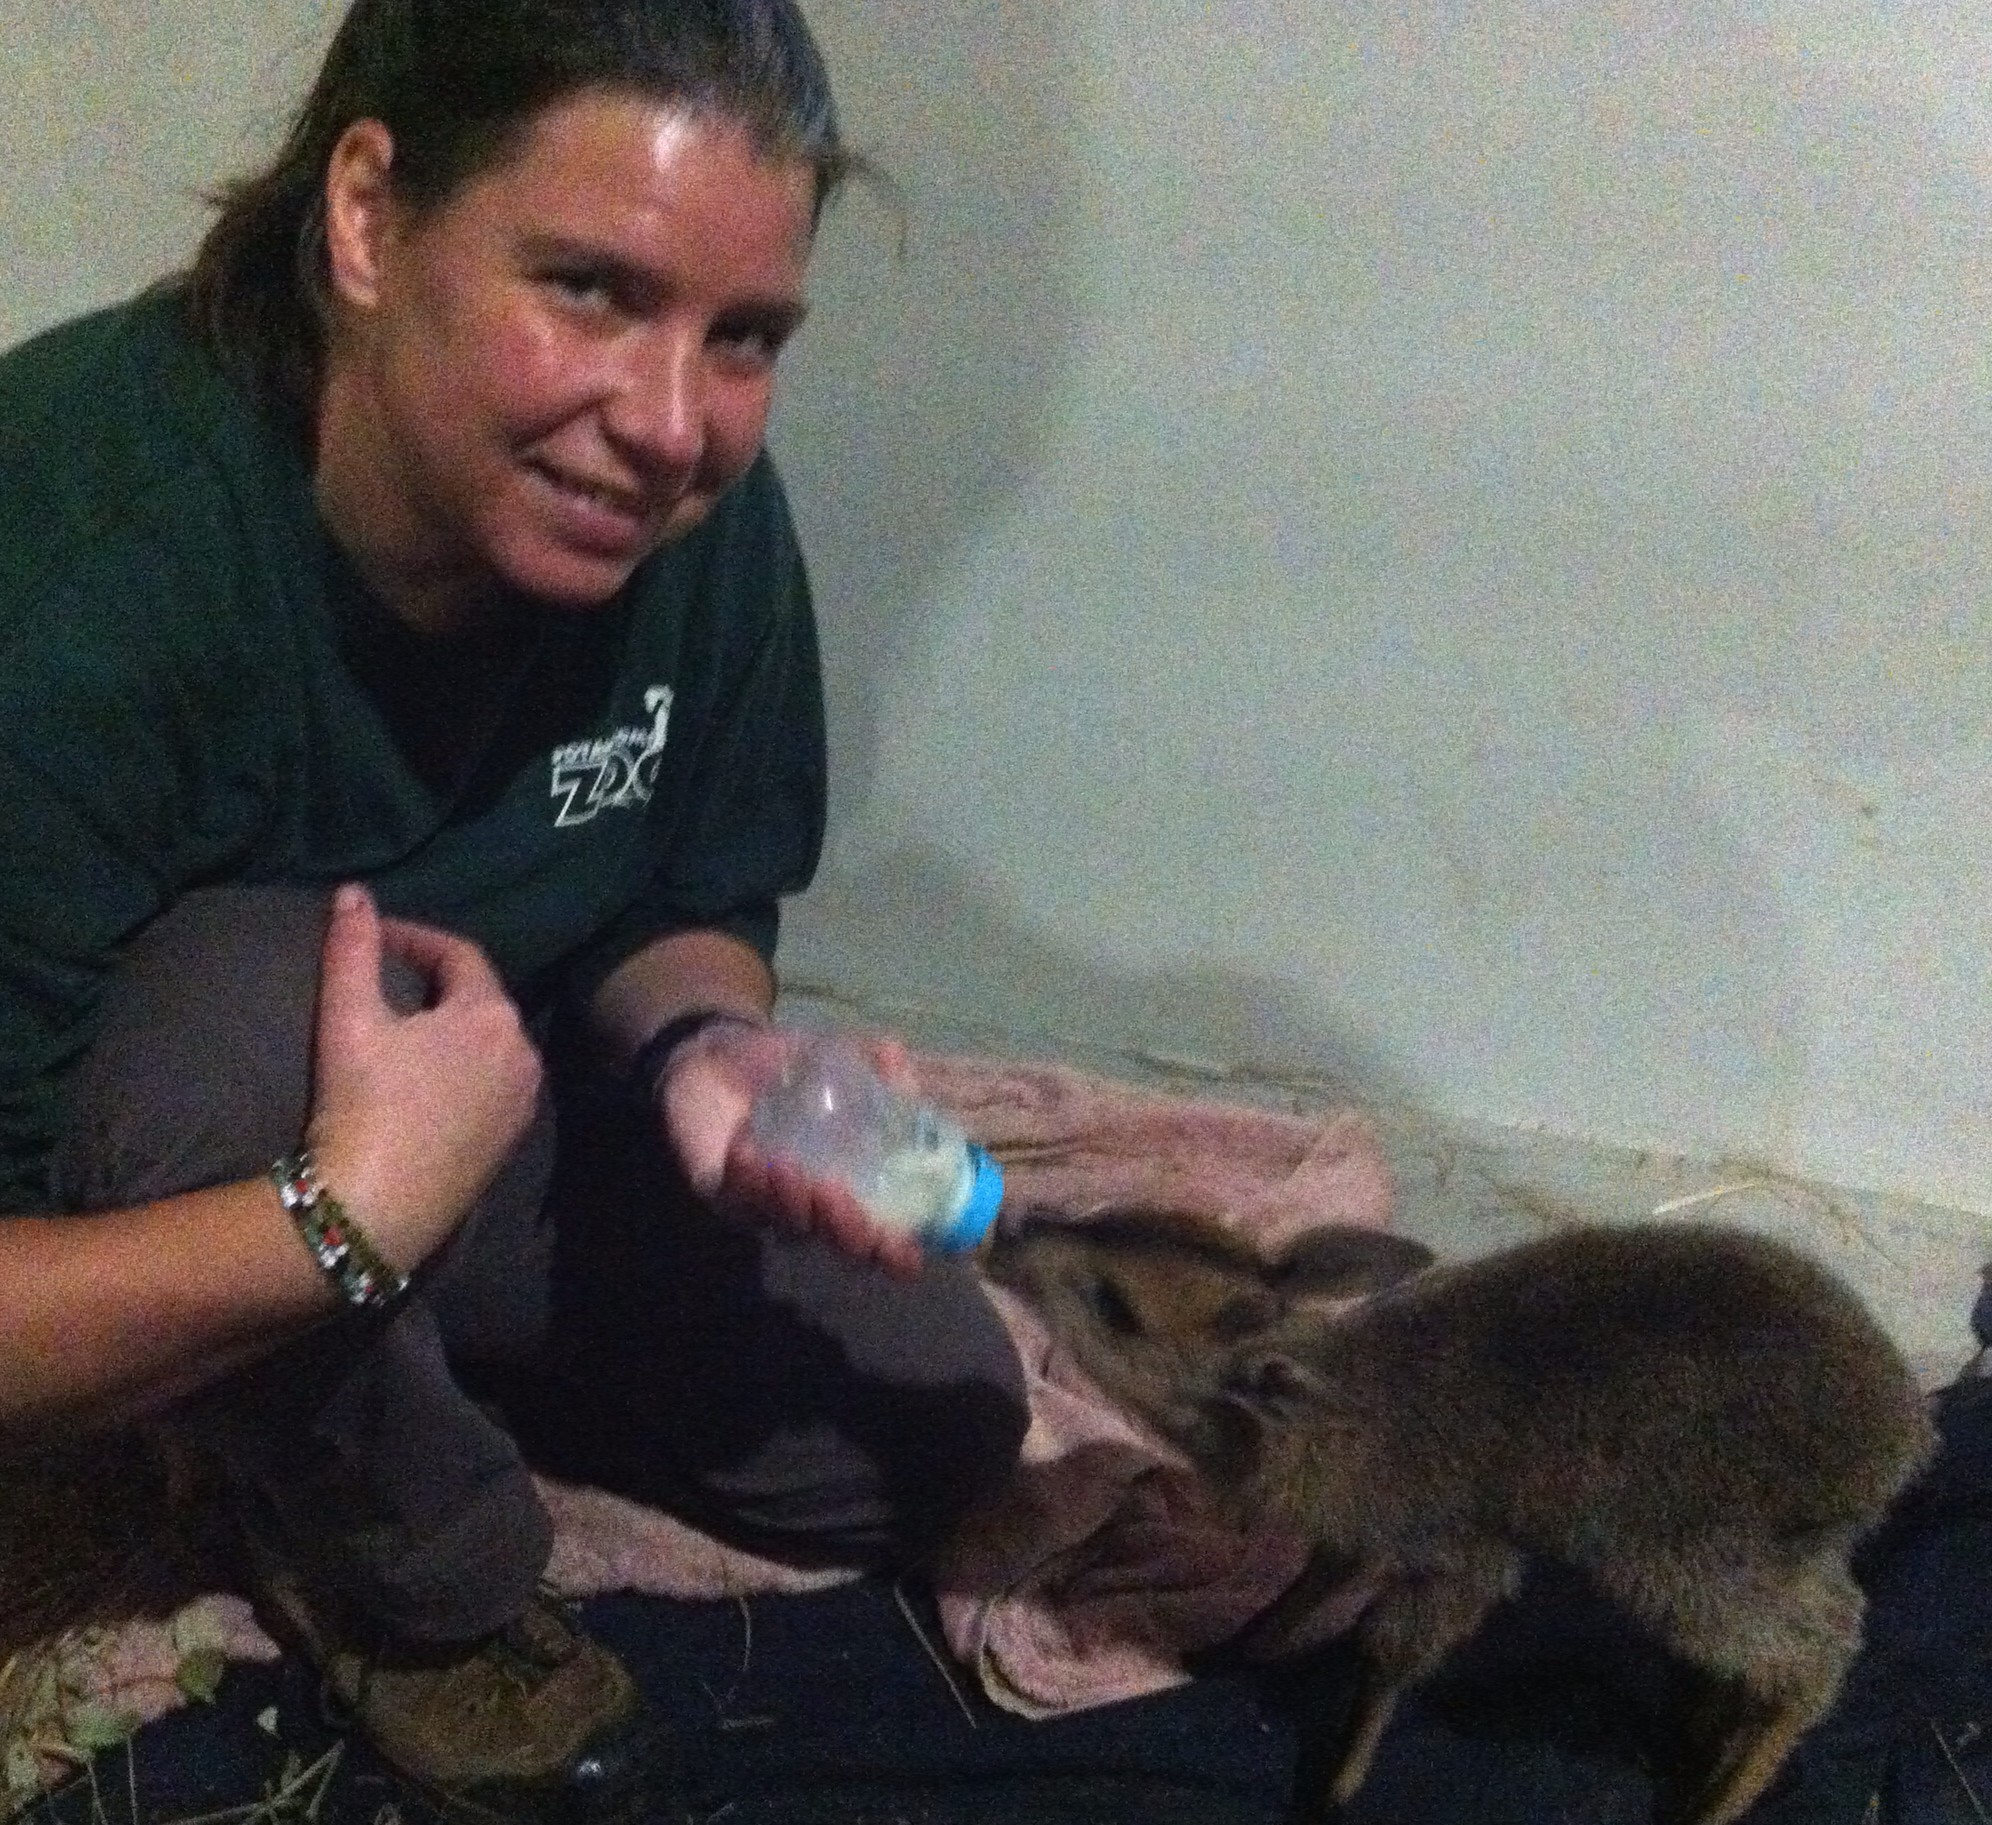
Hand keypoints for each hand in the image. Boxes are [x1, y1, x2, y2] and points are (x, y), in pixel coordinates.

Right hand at [303, 884, 541, 1269]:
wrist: (375, 1208)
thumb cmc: (361, 1105)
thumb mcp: (348, 1017)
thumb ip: (351, 948)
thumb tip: (352, 892)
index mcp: (493, 1016)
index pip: (459, 954)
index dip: (413, 938)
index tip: (373, 937)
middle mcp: (524, 1053)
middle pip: (480, 997)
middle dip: (436, 982)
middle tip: (386, 977)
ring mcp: (524, 1100)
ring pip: (489, 1042)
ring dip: (452, 1026)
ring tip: (404, 1026)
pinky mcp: (512, 1139)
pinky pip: (492, 1084)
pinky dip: (464, 1068)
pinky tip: (426, 1078)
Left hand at [659, 1023, 925, 1280]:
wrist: (720, 1057)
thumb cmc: (790, 1068)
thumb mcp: (839, 1056)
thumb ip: (875, 1062)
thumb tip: (897, 1060)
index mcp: (854, 1185)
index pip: (881, 1237)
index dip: (896, 1252)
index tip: (907, 1252)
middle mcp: (814, 1207)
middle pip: (836, 1244)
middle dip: (844, 1230)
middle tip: (839, 1194)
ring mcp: (767, 1205)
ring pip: (784, 1226)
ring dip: (791, 1203)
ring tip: (789, 1167)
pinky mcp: (722, 1194)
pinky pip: (735, 1201)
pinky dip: (745, 1180)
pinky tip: (749, 1153)